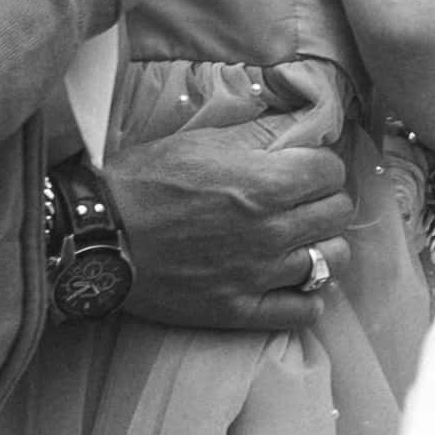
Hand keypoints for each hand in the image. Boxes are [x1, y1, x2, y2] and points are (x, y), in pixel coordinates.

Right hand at [111, 78, 354, 334]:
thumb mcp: (202, 141)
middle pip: (339, 213)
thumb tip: (306, 123)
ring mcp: (258, 275)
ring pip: (332, 260)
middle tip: (299, 201)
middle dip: (323, 201)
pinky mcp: (240, 310)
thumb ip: (261, 132)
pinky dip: (308, 296)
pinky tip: (291, 280)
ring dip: (321, 246)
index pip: (332, 171)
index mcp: (264, 184)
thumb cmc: (144, 181)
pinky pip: (305, 310)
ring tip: (297, 239)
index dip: (318, 166)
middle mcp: (270, 231)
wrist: (95, 236)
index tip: (301, 169)